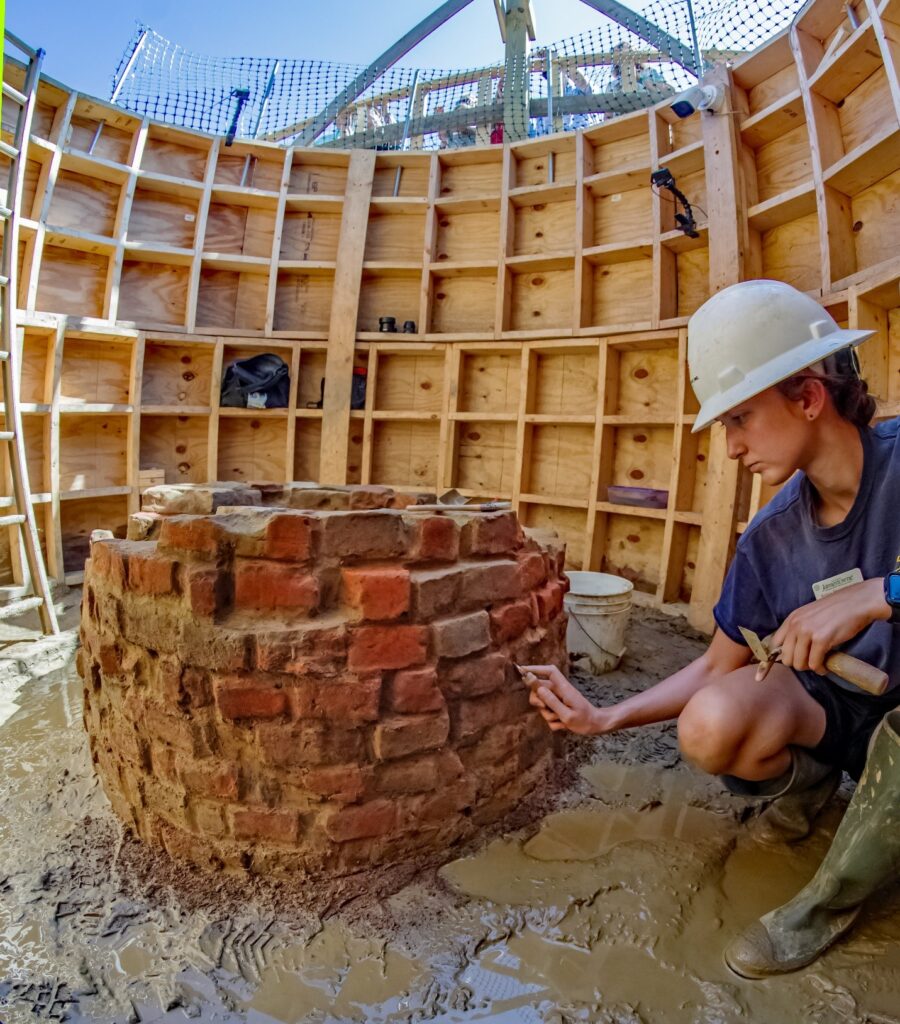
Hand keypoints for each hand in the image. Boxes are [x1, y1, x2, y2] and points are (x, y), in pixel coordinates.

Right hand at [519, 664, 606, 734]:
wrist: (597, 727)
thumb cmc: (585, 720)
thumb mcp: (567, 714)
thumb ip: (552, 702)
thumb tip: (538, 688)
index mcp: (563, 688)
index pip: (549, 672)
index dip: (535, 668)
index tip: (522, 670)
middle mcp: (560, 692)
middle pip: (539, 690)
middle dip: (539, 702)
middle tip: (547, 710)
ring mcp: (559, 700)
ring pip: (543, 704)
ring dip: (548, 715)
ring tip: (561, 720)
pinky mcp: (559, 709)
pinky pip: (549, 714)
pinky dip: (554, 722)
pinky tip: (563, 724)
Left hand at [771, 578, 889, 675]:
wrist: (857, 602)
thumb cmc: (837, 610)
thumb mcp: (810, 615)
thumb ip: (799, 629)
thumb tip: (792, 650)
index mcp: (791, 619)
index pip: (774, 644)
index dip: (776, 658)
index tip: (779, 666)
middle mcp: (796, 625)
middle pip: (786, 658)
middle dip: (799, 664)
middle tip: (811, 662)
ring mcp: (808, 632)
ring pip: (799, 663)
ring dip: (810, 667)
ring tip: (819, 664)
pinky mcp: (822, 639)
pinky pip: (814, 664)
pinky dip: (820, 669)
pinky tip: (825, 666)